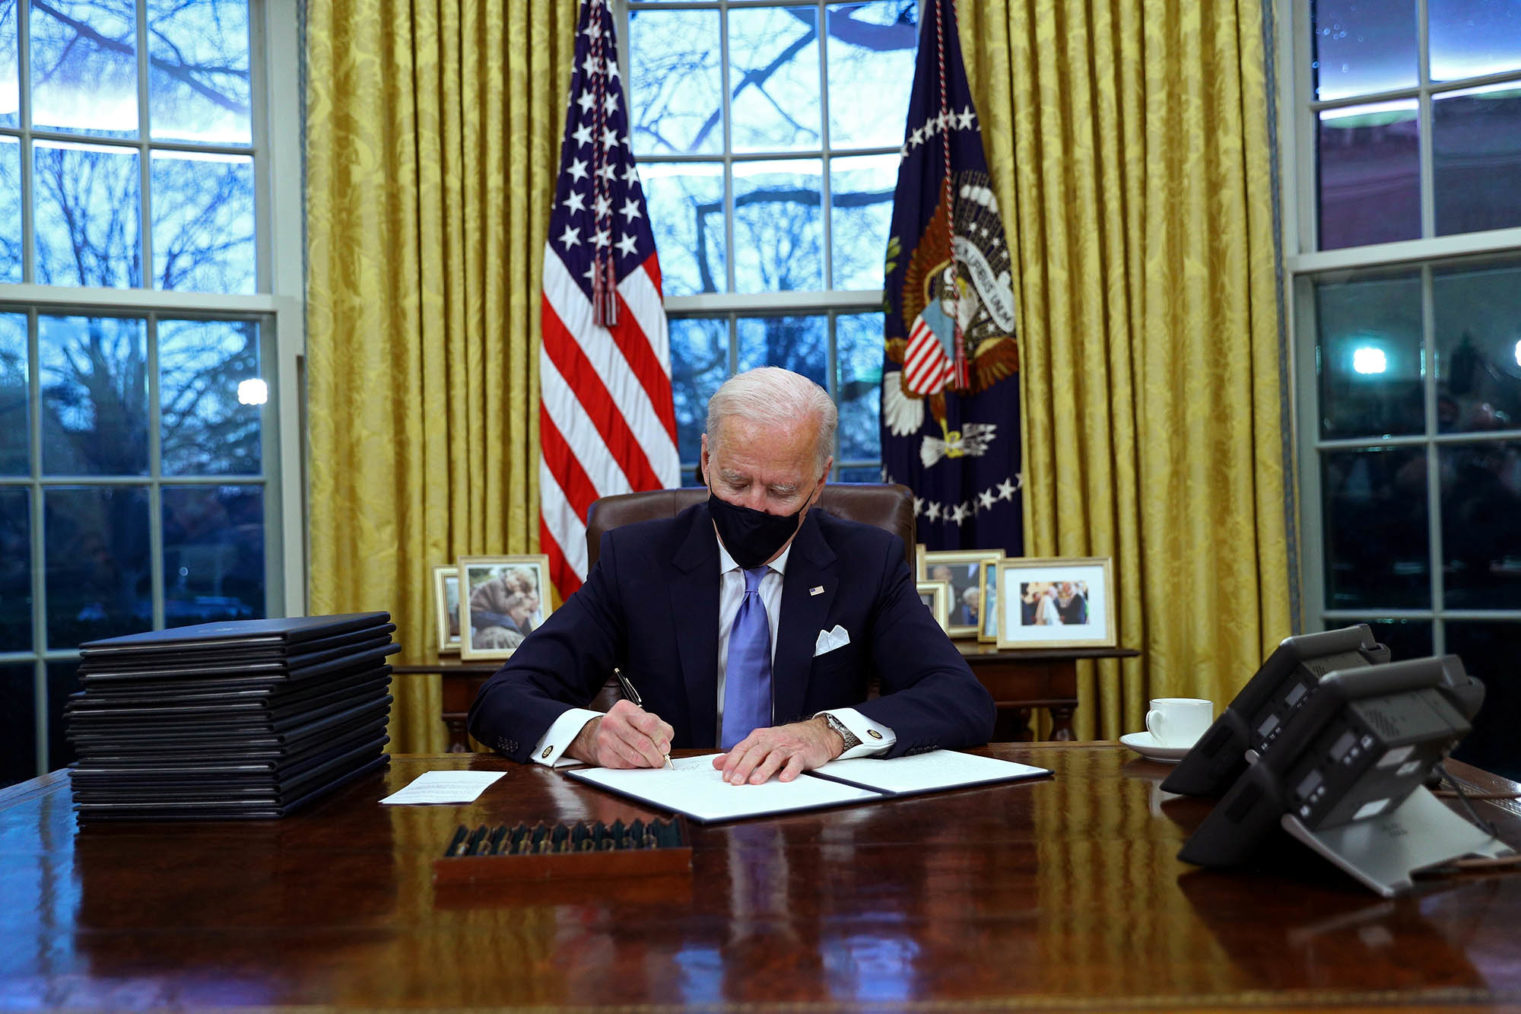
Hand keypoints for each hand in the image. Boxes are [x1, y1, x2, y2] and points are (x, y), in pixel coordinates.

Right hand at [568, 699, 673, 768]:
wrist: (598, 735)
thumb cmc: (626, 726)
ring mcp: (606, 738)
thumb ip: (659, 728)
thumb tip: (665, 746)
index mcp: (625, 708)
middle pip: (643, 743)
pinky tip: (636, 761)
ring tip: (650, 761)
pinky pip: (626, 765)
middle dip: (656, 755)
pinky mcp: (603, 754)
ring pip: (635, 757)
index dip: (660, 739)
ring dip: (647, 762)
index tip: (666, 748)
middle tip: (661, 760)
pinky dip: (635, 766)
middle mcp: (613, 721)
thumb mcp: (642, 719)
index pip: (649, 724)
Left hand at [712, 716, 843, 784]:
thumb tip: (718, 764)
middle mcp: (773, 740)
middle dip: (744, 767)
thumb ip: (740, 754)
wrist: (816, 733)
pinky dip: (790, 770)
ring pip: (774, 756)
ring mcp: (788, 746)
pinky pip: (796, 762)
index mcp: (760, 737)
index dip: (733, 762)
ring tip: (755, 782)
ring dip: (764, 769)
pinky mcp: (803, 753)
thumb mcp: (761, 743)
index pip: (742, 749)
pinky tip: (784, 778)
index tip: (726, 776)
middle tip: (736, 782)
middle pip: (756, 752)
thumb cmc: (786, 740)